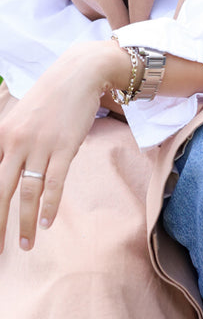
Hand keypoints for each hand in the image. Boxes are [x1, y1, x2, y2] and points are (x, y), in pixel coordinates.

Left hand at [0, 40, 128, 250]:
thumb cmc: (49, 99)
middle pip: (0, 191)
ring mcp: (40, 145)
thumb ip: (8, 146)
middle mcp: (15, 142)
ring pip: (27, 192)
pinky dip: (50, 205)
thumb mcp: (19, 120)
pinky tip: (47, 222)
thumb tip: (6, 177)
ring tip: (25, 244)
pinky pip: (54, 182)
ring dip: (25, 222)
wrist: (79, 74)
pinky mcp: (64, 147)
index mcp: (1, 136)